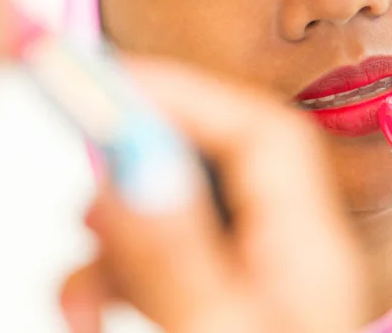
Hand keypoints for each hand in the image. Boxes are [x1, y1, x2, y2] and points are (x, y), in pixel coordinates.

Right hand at [61, 59, 365, 332]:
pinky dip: (113, 269)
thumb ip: (174, 262)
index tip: (112, 84)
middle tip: (85, 176)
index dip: (187, 94)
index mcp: (308, 253)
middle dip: (141, 159)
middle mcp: (282, 250)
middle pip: (213, 160)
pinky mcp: (213, 291)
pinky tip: (88, 306)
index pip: (257, 135)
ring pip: (177, 205)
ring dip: (116, 231)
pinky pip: (161, 250)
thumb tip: (124, 177)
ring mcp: (248, 271)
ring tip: (84, 286)